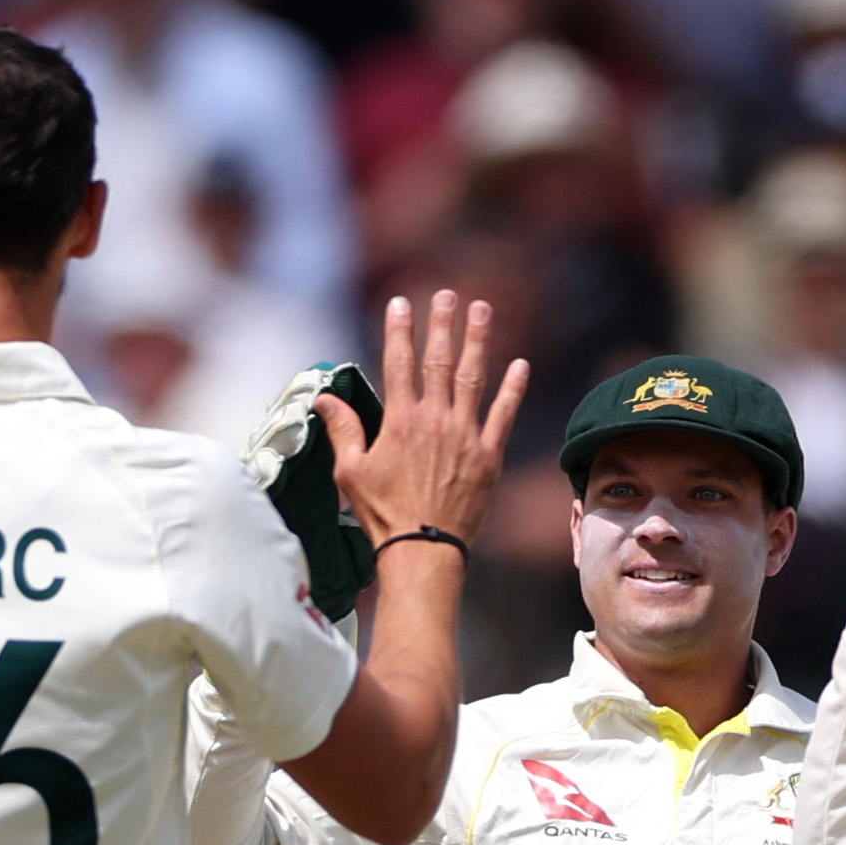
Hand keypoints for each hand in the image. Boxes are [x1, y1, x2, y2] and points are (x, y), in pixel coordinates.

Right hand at [325, 291, 525, 548]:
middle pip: (438, 361)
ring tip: (481, 310)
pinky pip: (503, 415)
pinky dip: (513, 389)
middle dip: (441, 324)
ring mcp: (464, 436)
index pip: (399, 363)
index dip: (399, 330)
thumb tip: (325, 398)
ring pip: (472, 378)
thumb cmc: (383, 514)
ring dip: (477, 341)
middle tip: (447, 295)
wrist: (423, 549)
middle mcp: (434, 420)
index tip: (402, 303)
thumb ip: (343, 429)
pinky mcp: (488, 457)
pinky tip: (520, 365)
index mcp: (400, 420)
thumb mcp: (350, 471)